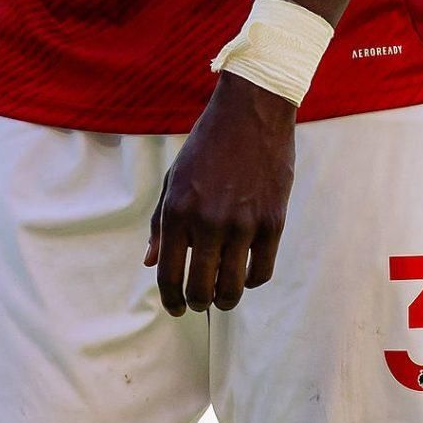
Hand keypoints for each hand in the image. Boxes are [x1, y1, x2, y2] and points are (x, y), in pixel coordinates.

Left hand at [144, 73, 296, 316]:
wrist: (251, 114)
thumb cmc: (207, 146)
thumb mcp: (174, 180)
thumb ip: (161, 224)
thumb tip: (150, 262)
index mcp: (177, 210)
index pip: (169, 273)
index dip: (171, 299)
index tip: (176, 308)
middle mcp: (207, 221)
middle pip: (201, 288)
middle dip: (197, 303)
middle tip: (199, 304)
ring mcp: (243, 224)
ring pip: (233, 287)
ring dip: (226, 298)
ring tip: (222, 296)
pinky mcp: (272, 222)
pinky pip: (262, 271)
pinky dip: (252, 280)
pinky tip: (246, 275)